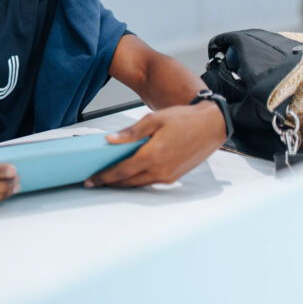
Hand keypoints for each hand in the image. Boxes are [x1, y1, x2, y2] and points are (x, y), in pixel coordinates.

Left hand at [85, 102, 226, 187]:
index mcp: (153, 155)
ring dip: (123, 182)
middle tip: (93, 181)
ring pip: (139, 183)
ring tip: (107, 178)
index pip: (122, 171)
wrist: (211, 125)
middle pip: (128, 181)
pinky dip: (137, 179)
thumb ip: (130, 132)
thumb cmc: (184, 119)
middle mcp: (161, 170)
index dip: (104, 177)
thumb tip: (110, 140)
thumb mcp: (153, 119)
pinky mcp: (175, 177)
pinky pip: (150, 181)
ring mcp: (169, 176)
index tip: (90, 180)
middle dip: (109, 183)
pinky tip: (129, 173)